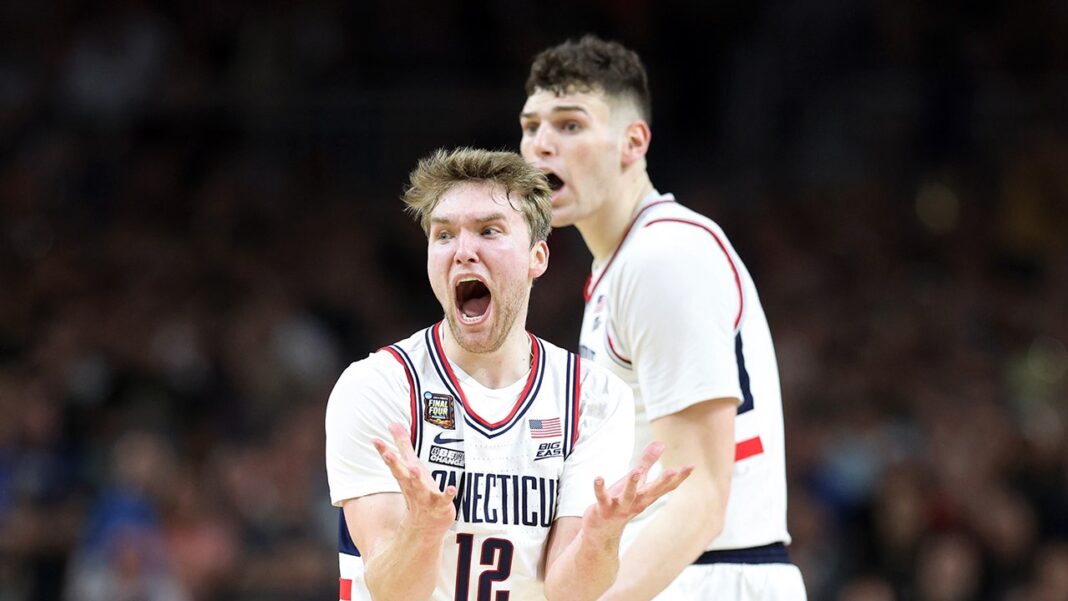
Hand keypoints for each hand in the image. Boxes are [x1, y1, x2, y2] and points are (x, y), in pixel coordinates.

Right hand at [373, 423, 457, 537]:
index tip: (375, 439)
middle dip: (395, 464)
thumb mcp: (409, 467)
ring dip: (417, 478)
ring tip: (414, 468)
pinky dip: (448, 494)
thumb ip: (402, 445)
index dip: (384, 451)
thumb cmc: (418, 491)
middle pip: (402, 474)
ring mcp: (426, 497)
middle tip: (387, 454)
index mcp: (406, 477)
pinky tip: (452, 488)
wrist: (424, 528)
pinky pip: (444, 500)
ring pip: (420, 487)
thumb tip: (393, 423)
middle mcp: (413, 486)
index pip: (393, 463)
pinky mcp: (441, 505)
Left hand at [583, 441, 692, 538]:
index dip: (680, 477)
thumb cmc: (621, 501)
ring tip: (637, 471)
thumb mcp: (636, 482)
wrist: (602, 531)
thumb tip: (661, 443)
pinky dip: (600, 488)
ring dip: (632, 484)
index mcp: (646, 496)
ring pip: (628, 495)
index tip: (692, 466)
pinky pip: (601, 497)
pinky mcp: (604, 509)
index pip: (666, 486)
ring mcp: (620, 507)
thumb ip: (648, 462)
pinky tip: (598, 478)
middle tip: (674, 470)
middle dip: (663, 481)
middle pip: (652, 491)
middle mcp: (637, 502)